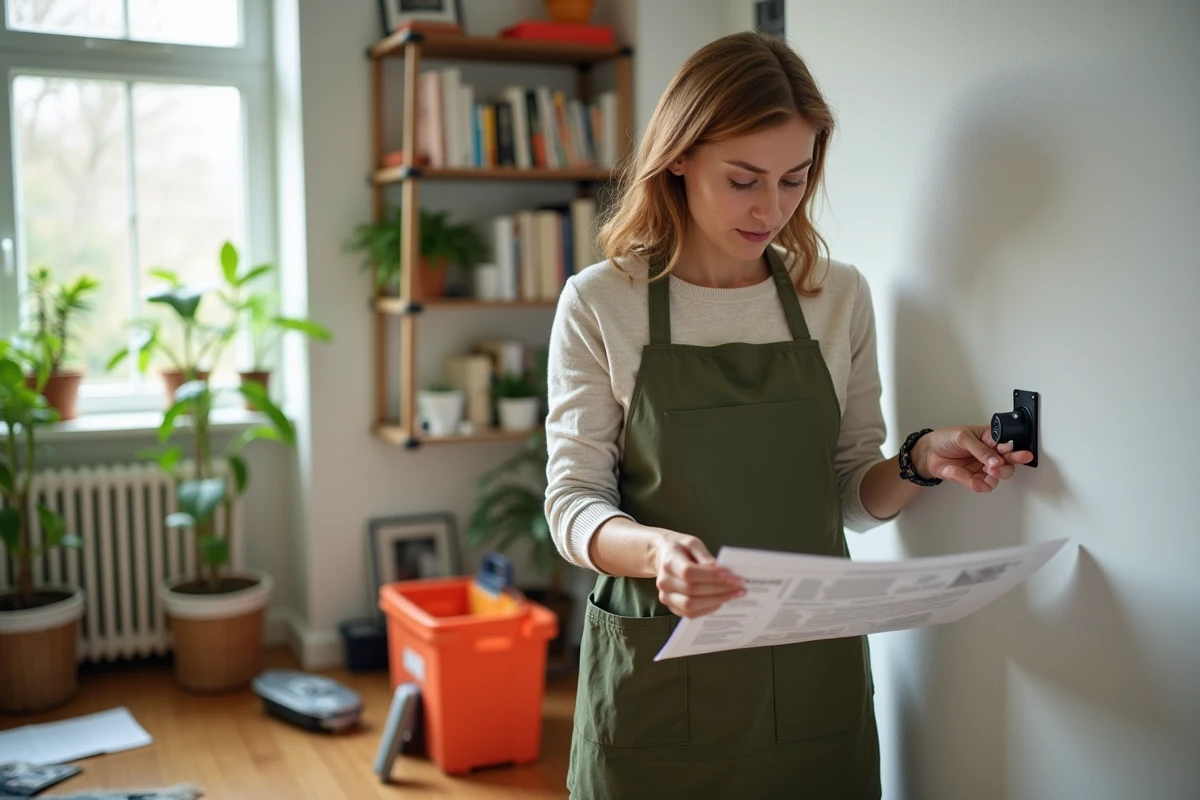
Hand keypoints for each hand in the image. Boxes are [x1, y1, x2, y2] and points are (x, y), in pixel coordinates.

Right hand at [653, 531, 745, 618]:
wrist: (663, 556)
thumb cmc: (680, 548)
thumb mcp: (692, 543)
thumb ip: (704, 555)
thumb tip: (718, 569)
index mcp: (669, 562)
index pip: (689, 573)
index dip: (712, 576)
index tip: (732, 575)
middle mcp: (664, 581)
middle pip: (692, 591)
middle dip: (720, 589)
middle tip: (739, 586)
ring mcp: (666, 596)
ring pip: (691, 606)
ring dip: (716, 601)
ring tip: (733, 594)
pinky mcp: (672, 606)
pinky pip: (690, 614)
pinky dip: (708, 608)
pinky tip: (721, 600)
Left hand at [913, 425, 1034, 492]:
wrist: (927, 453)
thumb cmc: (944, 439)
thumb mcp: (962, 437)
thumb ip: (981, 449)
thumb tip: (996, 460)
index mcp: (989, 438)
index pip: (1007, 445)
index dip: (1012, 450)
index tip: (1009, 452)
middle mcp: (989, 454)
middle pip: (1008, 464)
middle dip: (1007, 467)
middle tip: (999, 467)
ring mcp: (982, 467)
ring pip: (998, 477)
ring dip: (994, 476)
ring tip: (986, 471)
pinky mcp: (973, 478)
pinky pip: (981, 485)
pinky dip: (976, 483)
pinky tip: (968, 478)